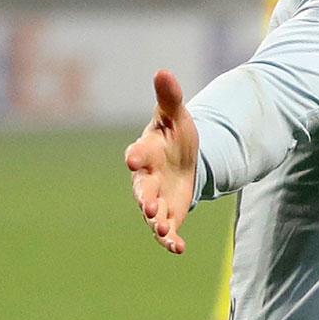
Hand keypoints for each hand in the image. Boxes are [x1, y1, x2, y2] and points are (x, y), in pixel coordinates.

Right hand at [124, 69, 197, 253]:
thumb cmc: (174, 134)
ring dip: (156, 222)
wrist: (184, 158)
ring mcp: (155, 198)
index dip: (136, 156)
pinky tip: (178, 249)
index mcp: (146, 152)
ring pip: (151, 213)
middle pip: (141, 189)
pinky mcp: (168, 213)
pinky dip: (170, 240)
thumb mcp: (176, 115)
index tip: (134, 158)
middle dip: (145, 197)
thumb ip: (169, 97)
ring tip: (163, 230)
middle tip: (149, 206)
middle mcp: (146, 178)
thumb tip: (163, 70)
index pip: (137, 154)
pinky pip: (166, 229)